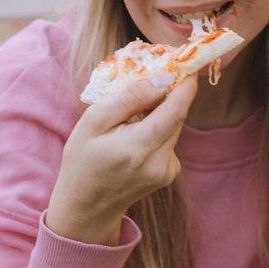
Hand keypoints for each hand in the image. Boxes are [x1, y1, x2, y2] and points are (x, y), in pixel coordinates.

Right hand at [46, 75, 197, 245]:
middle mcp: (160, 162)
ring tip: (131, 113)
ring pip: (174, 125)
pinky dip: (157, 128)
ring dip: (160, 111)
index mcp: (138, 147)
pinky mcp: (170, 174)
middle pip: (177, 114)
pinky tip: (134, 135)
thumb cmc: (83, 160)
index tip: (186, 61)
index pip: (176, 108)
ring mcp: (168, 171)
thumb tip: (164, 78)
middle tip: (151, 75)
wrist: (86, 206)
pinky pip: (169, 139)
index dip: (186, 82)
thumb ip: (129, 97)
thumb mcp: (93, 121)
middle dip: (168, 92)